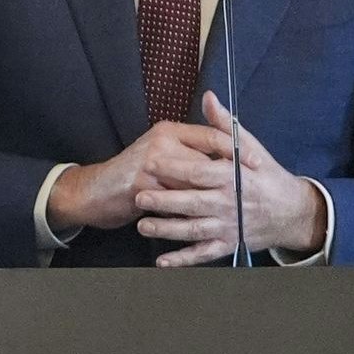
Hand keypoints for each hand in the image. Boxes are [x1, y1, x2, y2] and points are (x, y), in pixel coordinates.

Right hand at [46, 118, 238, 235]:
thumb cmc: (132, 174)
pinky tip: (206, 222)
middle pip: (208, 159)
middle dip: (233, 176)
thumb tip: (225, 147)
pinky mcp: (142, 188)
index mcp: (169, 131)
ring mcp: (150, 165)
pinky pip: (177, 204)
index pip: (212, 135)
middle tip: (254, 189)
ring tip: (235, 209)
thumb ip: (190, 148)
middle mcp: (161, 143)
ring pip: (194, 183)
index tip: (259, 163)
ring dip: (214, 198)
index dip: (238, 148)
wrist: (94, 192)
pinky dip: (192, 214)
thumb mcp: (161, 152)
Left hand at [134, 93, 324, 264]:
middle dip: (164, 202)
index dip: (174, 168)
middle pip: (191, 203)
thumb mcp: (252, 148)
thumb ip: (225, 126)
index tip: (150, 162)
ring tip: (143, 226)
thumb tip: (209, 97)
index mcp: (233, 177)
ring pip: (193, 230)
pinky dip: (183, 260)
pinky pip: (203, 254)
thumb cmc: (268, 175)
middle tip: (138, 197)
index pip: (199, 172)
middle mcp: (229, 203)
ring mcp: (228, 226)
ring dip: (167, 230)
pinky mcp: (228, 244)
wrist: (293, 212)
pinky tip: (162, 262)